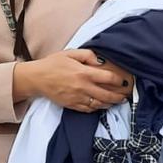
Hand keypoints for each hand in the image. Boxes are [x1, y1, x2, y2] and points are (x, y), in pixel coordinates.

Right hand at [13, 49, 131, 112]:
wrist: (36, 78)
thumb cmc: (53, 64)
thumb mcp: (70, 53)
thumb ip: (88, 55)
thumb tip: (101, 61)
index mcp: (84, 73)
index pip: (108, 79)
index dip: (119, 81)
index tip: (124, 81)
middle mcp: (83, 87)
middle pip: (107, 95)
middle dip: (119, 97)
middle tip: (126, 96)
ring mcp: (77, 98)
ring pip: (99, 105)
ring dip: (110, 104)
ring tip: (117, 102)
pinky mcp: (71, 105)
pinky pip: (88, 109)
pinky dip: (97, 108)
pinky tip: (102, 105)